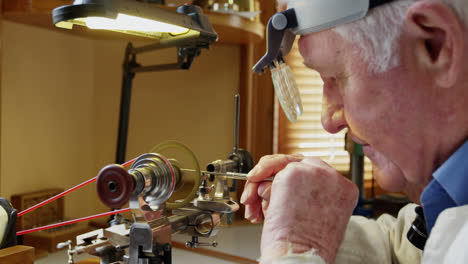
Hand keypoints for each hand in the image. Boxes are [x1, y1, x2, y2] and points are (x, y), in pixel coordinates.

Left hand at [241, 155, 358, 263]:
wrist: (300, 256)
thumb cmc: (306, 246)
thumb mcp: (315, 216)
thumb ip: (304, 195)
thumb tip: (273, 185)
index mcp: (345, 190)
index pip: (316, 175)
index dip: (295, 183)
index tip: (279, 192)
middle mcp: (333, 177)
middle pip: (298, 164)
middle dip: (273, 179)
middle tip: (256, 195)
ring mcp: (314, 171)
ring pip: (281, 165)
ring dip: (262, 185)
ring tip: (255, 206)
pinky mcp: (294, 172)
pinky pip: (269, 170)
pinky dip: (256, 184)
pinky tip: (255, 202)